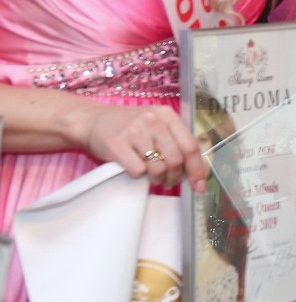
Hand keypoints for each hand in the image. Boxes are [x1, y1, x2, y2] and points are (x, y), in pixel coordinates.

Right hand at [80, 102, 203, 190]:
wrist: (91, 120)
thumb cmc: (129, 128)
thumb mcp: (155, 126)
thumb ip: (175, 142)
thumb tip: (194, 172)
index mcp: (167, 115)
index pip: (191, 146)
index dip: (197, 170)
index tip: (198, 186)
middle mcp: (153, 120)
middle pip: (176, 160)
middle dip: (174, 178)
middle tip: (167, 182)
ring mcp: (134, 130)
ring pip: (158, 167)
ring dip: (157, 179)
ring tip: (151, 177)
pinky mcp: (117, 143)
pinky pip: (137, 170)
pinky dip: (138, 176)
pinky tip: (133, 168)